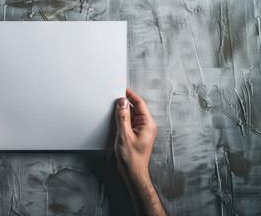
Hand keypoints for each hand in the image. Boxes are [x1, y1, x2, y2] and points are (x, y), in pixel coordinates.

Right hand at [114, 88, 165, 215]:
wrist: (133, 173)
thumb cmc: (132, 158)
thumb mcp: (124, 134)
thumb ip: (123, 116)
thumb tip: (122, 102)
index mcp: (148, 124)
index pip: (140, 104)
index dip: (130, 95)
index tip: (122, 89)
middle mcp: (146, 126)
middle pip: (135, 108)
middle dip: (125, 103)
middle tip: (114, 98)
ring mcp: (141, 131)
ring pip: (131, 115)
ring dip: (122, 112)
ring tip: (113, 110)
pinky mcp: (135, 135)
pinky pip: (128, 123)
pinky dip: (122, 119)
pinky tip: (115, 120)